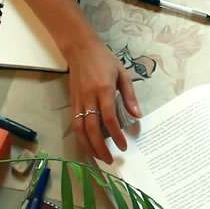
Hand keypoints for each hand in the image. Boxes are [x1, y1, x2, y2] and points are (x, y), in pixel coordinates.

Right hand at [68, 35, 140, 163]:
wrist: (80, 49)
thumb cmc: (104, 60)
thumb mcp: (123, 73)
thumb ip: (130, 96)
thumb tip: (137, 115)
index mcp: (104, 89)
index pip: (109, 118)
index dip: (116, 135)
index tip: (123, 146)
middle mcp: (89, 97)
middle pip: (92, 128)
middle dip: (101, 147)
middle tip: (110, 159)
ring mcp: (78, 100)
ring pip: (80, 128)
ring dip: (88, 145)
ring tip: (98, 156)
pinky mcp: (72, 102)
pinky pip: (75, 123)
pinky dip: (80, 137)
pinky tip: (88, 144)